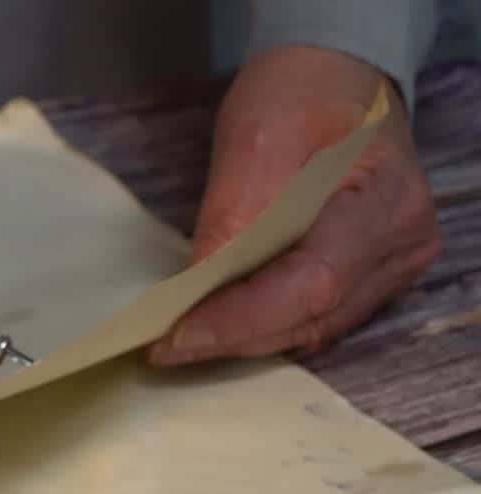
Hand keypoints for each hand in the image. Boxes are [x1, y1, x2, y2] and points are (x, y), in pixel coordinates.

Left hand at [148, 46, 440, 364]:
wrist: (334, 79)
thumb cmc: (298, 94)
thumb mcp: (254, 135)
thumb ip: (232, 212)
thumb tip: (197, 286)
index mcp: (383, 198)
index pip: (312, 282)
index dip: (242, 318)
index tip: (177, 335)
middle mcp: (401, 243)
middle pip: (312, 316)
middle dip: (232, 337)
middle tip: (161, 346)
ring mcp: (392, 265)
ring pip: (312, 327)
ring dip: (243, 340)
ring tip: (180, 341)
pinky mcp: (372, 277)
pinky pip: (315, 317)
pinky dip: (263, 326)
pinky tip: (216, 326)